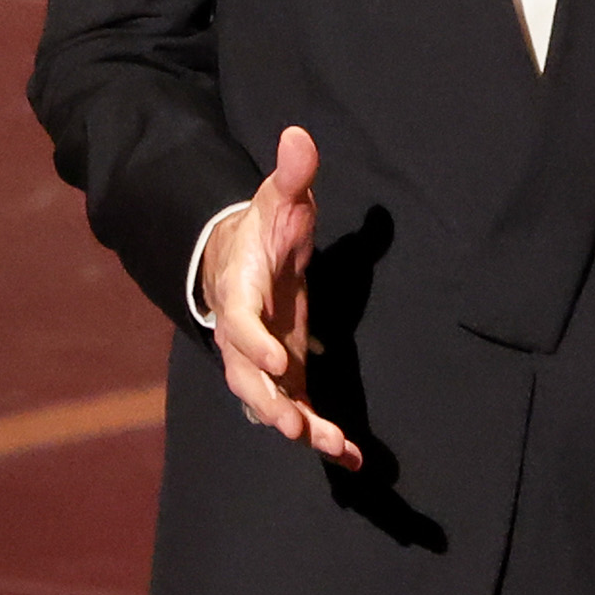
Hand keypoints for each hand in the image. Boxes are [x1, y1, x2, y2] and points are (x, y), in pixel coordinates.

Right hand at [201, 125, 361, 469]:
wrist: (242, 260)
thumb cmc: (262, 229)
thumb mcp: (277, 198)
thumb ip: (291, 175)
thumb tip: (299, 135)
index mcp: (239, 292)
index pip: (239, 321)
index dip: (253, 343)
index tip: (279, 361)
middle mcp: (243, 337)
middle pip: (246, 379)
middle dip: (269, 404)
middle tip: (293, 426)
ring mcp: (263, 363)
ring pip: (270, 404)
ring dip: (298, 426)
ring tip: (332, 446)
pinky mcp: (286, 379)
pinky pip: (300, 412)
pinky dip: (323, 436)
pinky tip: (354, 459)